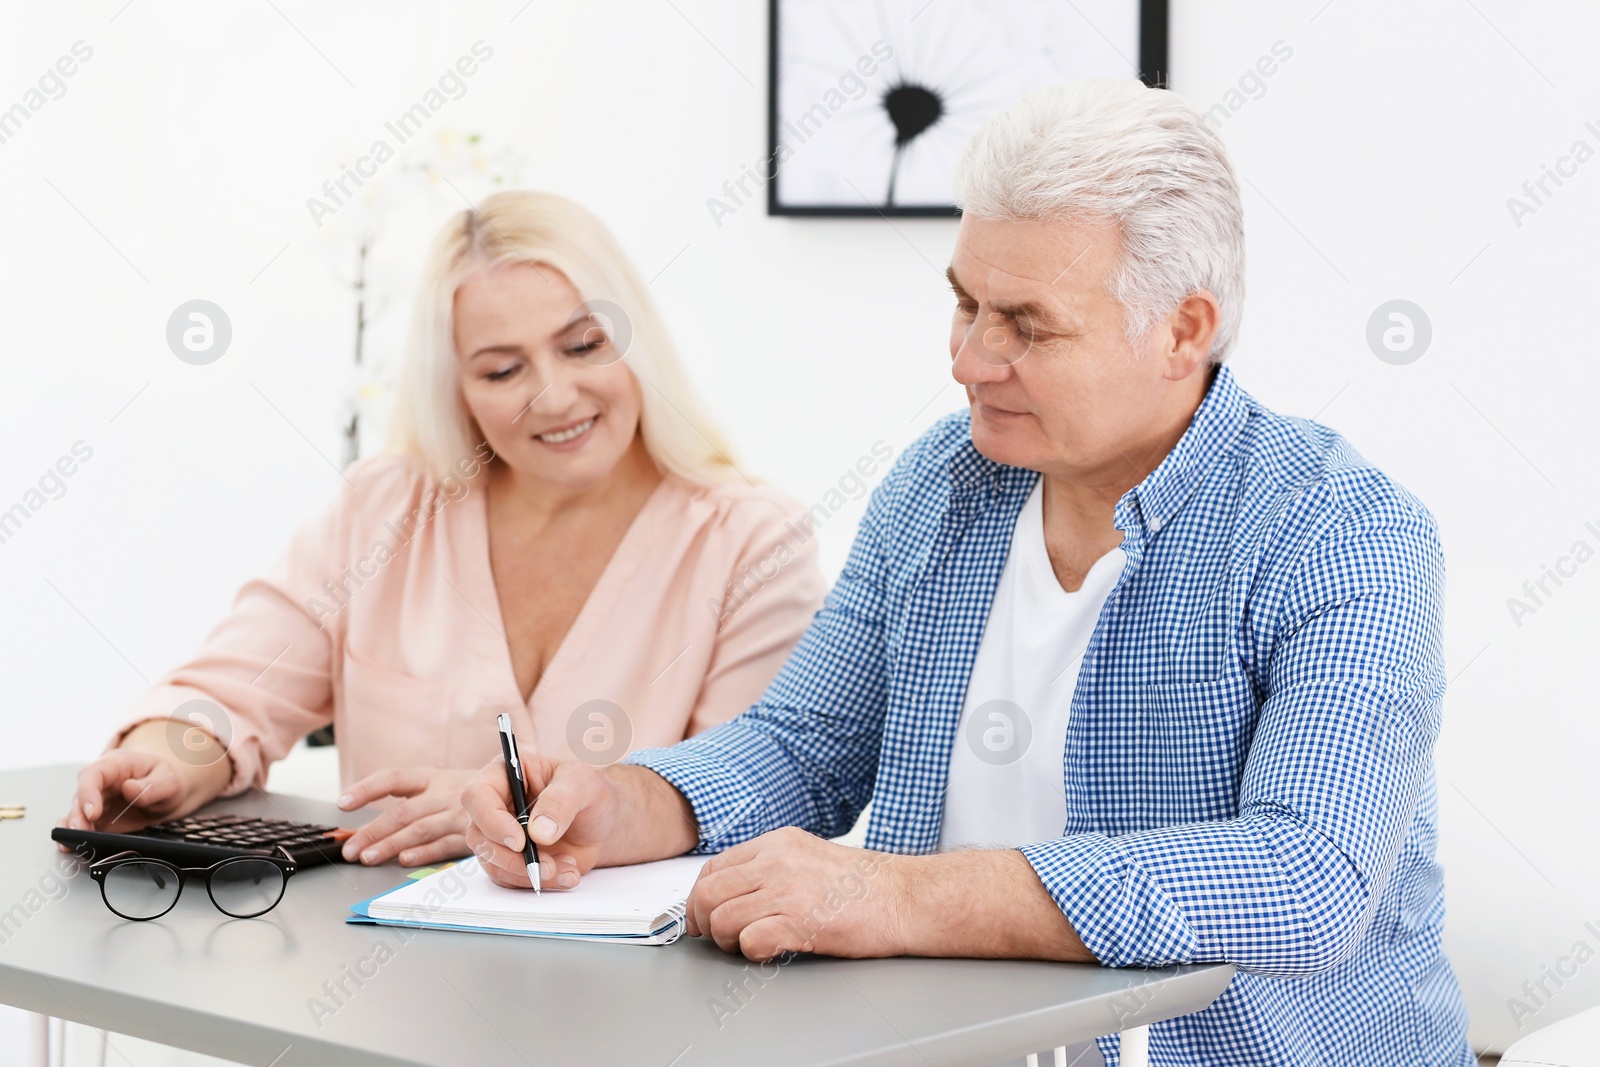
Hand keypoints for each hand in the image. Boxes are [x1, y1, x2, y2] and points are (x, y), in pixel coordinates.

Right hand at [58, 749, 192, 847]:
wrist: (167, 789)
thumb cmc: (165, 779)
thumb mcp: (168, 780)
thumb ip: (151, 786)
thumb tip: (129, 788)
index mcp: (116, 765)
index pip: (93, 774)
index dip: (88, 793)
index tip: (93, 813)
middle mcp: (100, 783)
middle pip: (80, 797)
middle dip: (78, 816)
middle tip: (81, 832)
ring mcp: (96, 801)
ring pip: (76, 813)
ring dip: (73, 828)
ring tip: (73, 843)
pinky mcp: (97, 818)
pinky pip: (80, 825)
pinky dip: (73, 835)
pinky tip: (70, 845)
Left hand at [336, 767, 476, 866]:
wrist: (517, 793)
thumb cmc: (470, 793)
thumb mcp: (443, 784)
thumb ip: (411, 802)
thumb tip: (370, 828)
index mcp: (431, 778)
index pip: (393, 779)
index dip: (366, 789)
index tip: (343, 803)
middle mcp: (444, 793)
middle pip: (402, 812)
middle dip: (372, 831)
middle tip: (350, 849)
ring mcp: (458, 814)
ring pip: (419, 830)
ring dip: (390, 844)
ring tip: (368, 858)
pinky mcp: (472, 834)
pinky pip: (445, 845)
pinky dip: (424, 853)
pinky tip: (405, 860)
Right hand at [460, 755, 627, 890]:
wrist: (602, 824)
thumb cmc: (589, 794)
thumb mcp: (583, 784)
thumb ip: (561, 801)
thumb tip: (538, 831)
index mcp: (506, 774)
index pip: (477, 796)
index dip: (492, 820)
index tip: (520, 841)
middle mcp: (496, 804)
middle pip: (477, 835)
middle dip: (512, 858)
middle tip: (547, 865)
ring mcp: (499, 834)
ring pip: (492, 862)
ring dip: (528, 873)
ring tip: (567, 866)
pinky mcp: (508, 860)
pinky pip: (508, 878)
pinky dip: (538, 881)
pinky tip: (566, 873)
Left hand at [685, 827, 904, 960]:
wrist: (905, 898)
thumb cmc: (865, 884)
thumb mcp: (809, 856)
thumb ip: (772, 866)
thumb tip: (734, 890)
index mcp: (778, 843)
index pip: (714, 866)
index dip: (700, 895)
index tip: (702, 914)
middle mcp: (778, 861)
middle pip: (709, 891)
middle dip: (703, 920)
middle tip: (715, 936)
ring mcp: (788, 890)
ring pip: (722, 918)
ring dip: (727, 940)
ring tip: (745, 945)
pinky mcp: (801, 922)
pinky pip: (750, 941)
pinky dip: (752, 953)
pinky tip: (769, 951)